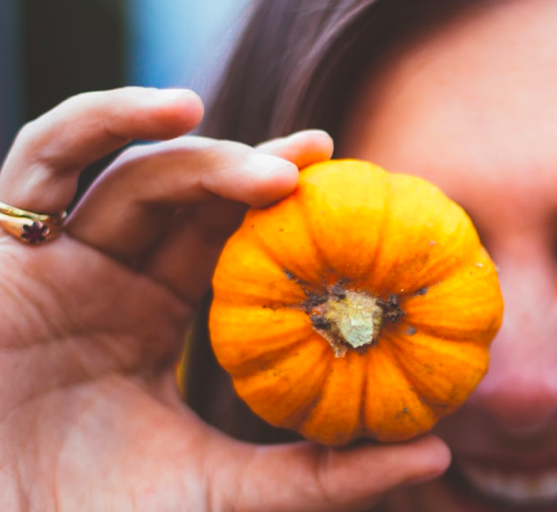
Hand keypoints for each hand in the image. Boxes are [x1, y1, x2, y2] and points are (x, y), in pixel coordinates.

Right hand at [0, 87, 448, 510]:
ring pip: (137, 175)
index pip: (233, 246)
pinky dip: (103, 119)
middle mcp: (112, 278)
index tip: (360, 200)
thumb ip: (323, 476)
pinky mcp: (4, 248)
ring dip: (208, 156)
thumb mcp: (227, 492)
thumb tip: (436, 452)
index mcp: (158, 318)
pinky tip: (175, 109)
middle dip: (259, 170)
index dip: (290, 219)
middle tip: (329, 158)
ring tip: (283, 170)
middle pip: (193, 199)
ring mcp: (59, 259)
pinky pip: (44, 160)